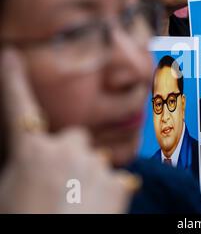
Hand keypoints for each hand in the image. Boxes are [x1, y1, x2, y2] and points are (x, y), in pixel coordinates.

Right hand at [0, 49, 138, 212]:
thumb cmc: (24, 219)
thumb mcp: (10, 191)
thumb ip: (27, 167)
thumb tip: (38, 161)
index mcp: (30, 153)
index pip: (19, 109)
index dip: (14, 80)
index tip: (12, 55)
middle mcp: (64, 150)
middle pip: (74, 139)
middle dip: (71, 155)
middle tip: (63, 186)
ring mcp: (94, 164)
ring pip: (96, 161)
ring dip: (91, 177)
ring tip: (78, 206)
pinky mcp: (118, 182)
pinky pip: (116, 180)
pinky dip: (110, 193)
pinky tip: (98, 211)